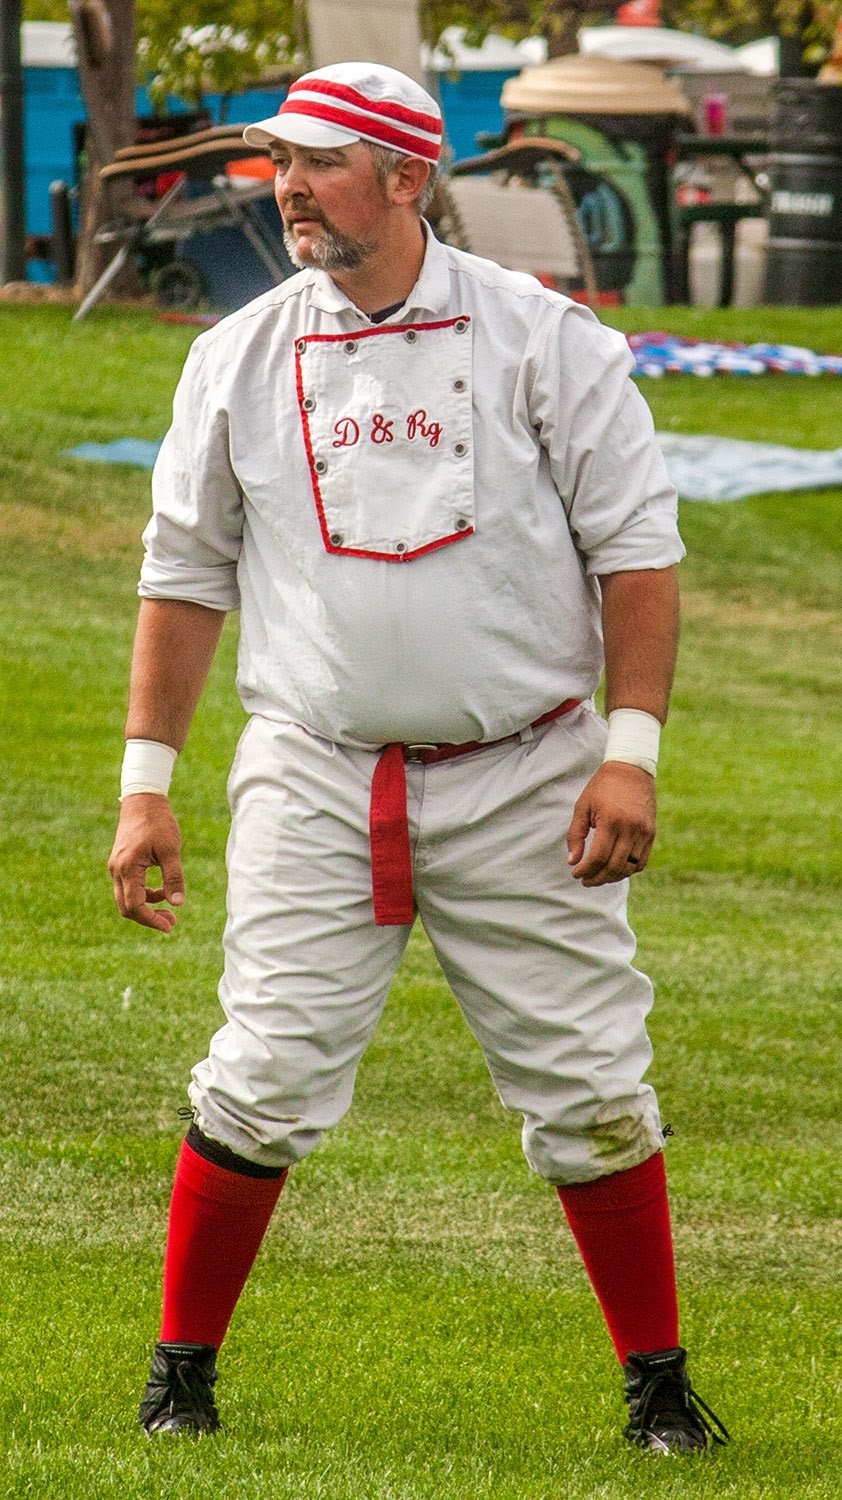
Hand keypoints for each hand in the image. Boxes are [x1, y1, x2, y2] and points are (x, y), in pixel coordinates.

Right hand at [108, 793, 185, 931]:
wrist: (143, 800)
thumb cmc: (158, 822)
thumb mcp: (171, 850)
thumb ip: (174, 877)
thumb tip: (178, 903)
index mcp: (128, 867)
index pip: (135, 905)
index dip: (151, 920)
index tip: (170, 926)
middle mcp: (117, 870)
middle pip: (126, 907)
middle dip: (148, 918)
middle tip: (172, 923)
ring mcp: (116, 867)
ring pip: (126, 899)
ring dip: (146, 908)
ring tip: (170, 911)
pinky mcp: (120, 863)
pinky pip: (128, 887)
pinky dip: (143, 895)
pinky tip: (162, 892)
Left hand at [566, 762, 655, 886]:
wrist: (631, 769)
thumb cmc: (602, 787)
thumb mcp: (583, 806)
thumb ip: (576, 835)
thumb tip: (572, 862)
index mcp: (611, 821)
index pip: (598, 857)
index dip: (585, 870)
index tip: (576, 873)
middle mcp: (630, 828)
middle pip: (614, 866)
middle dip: (597, 878)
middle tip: (585, 881)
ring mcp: (644, 832)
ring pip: (629, 867)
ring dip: (612, 877)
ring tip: (598, 877)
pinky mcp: (651, 833)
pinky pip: (641, 861)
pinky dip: (628, 870)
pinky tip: (615, 869)